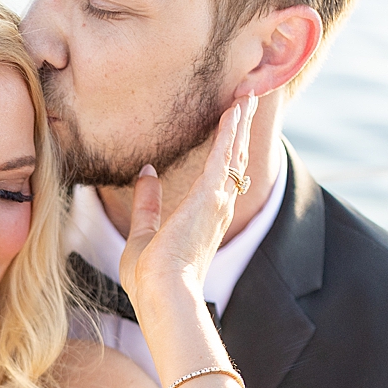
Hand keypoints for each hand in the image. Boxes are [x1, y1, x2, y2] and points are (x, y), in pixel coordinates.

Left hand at [118, 93, 256, 315]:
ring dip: (239, 122)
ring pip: (233, 152)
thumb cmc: (150, 279)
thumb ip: (147, 203)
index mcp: (203, 221)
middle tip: (246, 101)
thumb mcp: (141, 235)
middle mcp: (217, 209)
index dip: (225, 154)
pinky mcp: (210, 194)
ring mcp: (217, 201)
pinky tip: (235, 107)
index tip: (227, 132)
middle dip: (239, 130)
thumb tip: (146, 173)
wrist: (161, 294)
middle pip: (234, 161)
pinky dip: (230, 129)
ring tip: (246, 94)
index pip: (218, 180)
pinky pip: (224, 153)